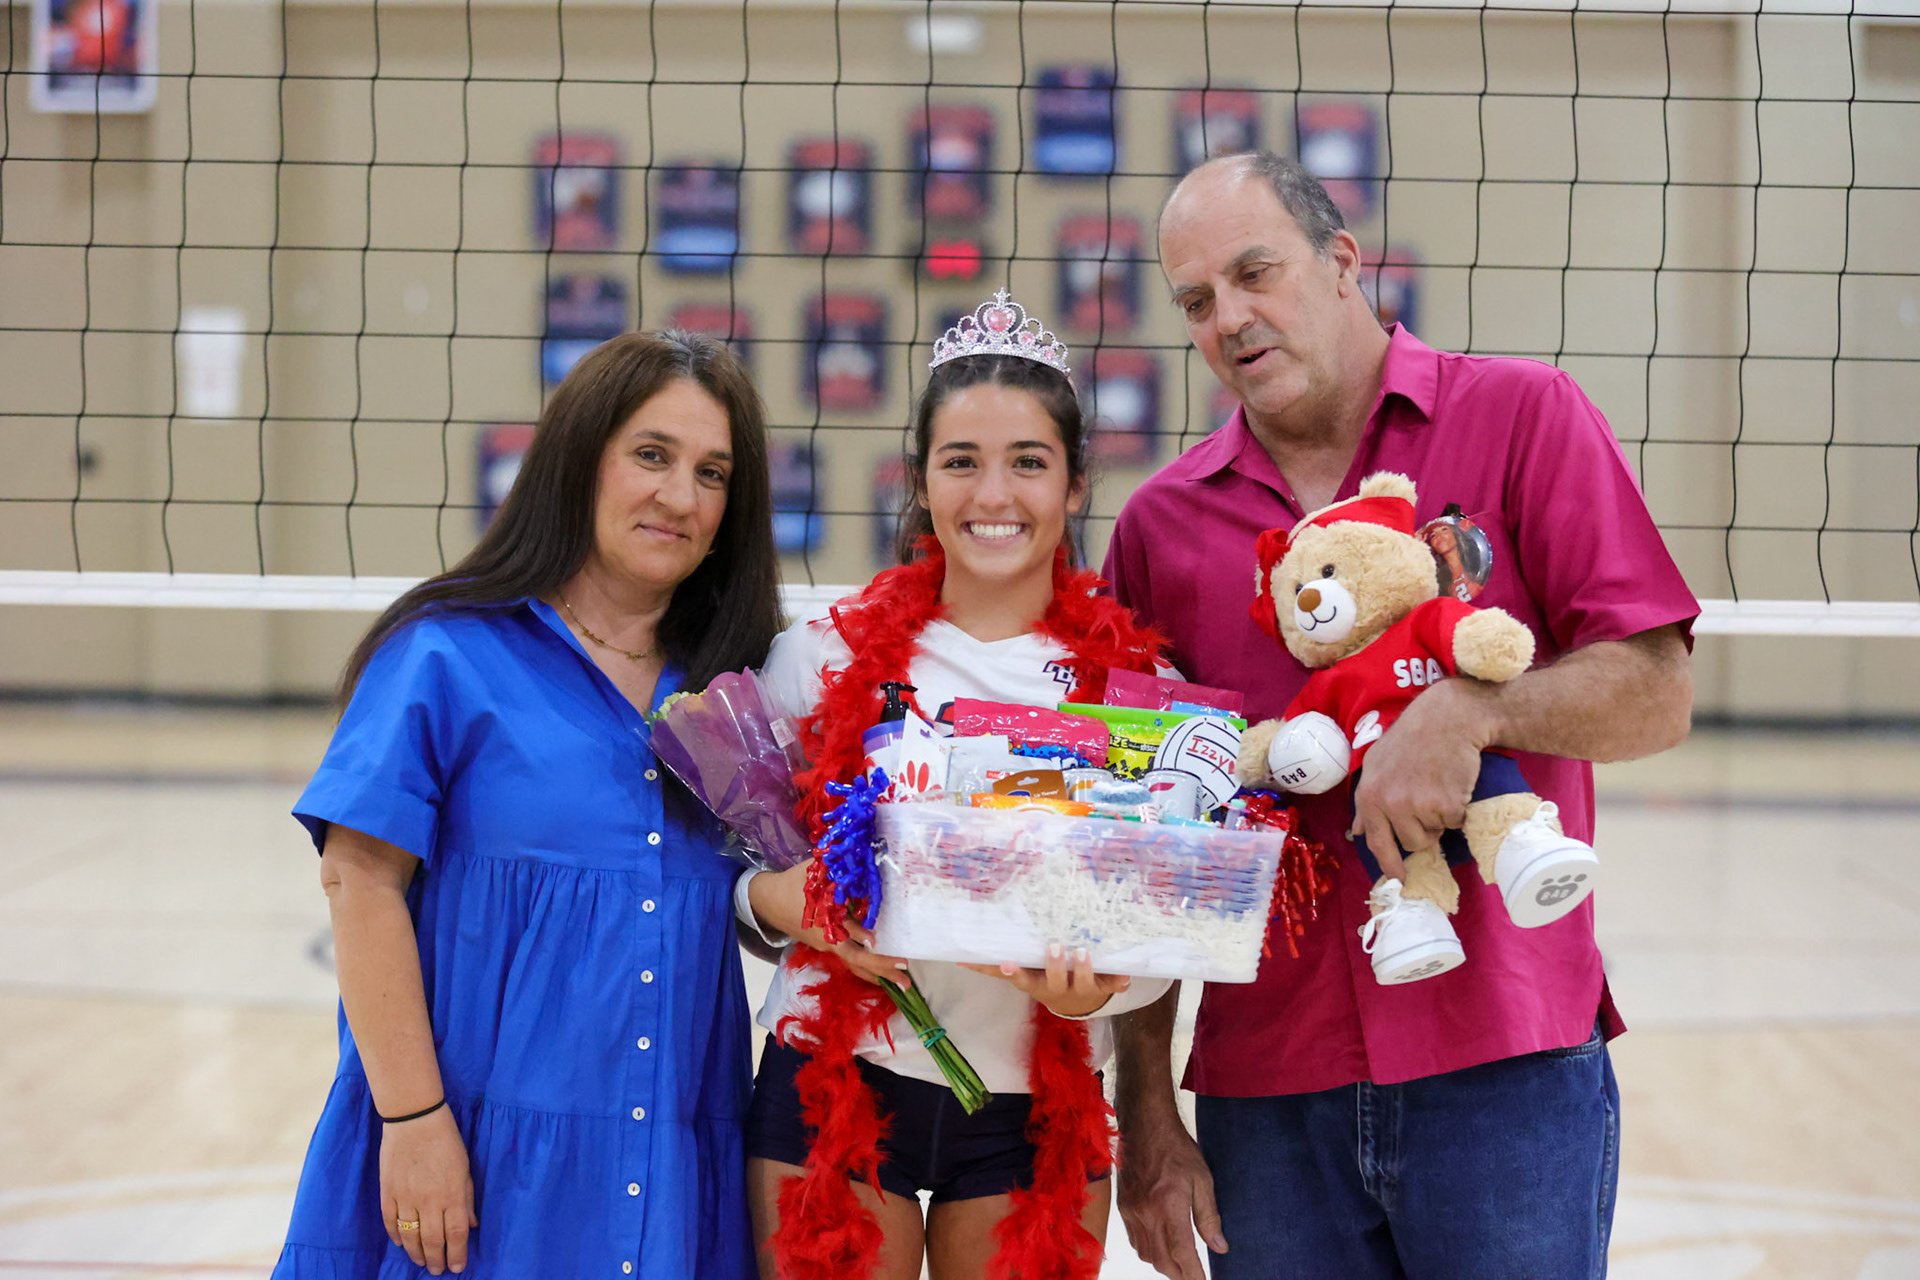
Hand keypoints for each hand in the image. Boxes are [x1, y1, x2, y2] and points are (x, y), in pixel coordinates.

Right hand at [379, 1104, 476, 1273]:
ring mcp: (406, 1198)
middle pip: (433, 1240)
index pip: (456, 1234)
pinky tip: (401, 1244)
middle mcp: (429, 1201)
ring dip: (416, 1253)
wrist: (415, 1119)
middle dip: (436, 1259)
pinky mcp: (388, 1192)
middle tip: (437, 1270)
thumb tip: (472, 1225)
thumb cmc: (446, 1140)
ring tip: (421, 1262)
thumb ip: (467, 1198)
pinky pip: (390, 1222)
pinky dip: (395, 1236)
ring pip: (410, 1236)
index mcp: (452, 1194)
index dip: (457, 1254)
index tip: (457, 1268)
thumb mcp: (465, 1167)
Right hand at [749, 862, 914, 988]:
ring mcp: (828, 946)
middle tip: (904, 980)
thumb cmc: (794, 885)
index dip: (863, 939)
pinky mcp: (826, 946)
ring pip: (855, 965)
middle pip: (857, 961)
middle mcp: (829, 941)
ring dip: (877, 974)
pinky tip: (881, 971)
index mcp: (826, 924)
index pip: (848, 936)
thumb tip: (868, 861)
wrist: (768, 900)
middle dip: (882, 969)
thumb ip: (840, 873)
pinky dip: (867, 966)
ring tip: (901, 983)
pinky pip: (850, 960)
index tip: (878, 942)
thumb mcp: (816, 875)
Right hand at [960, 943, 1131, 1017]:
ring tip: (1083, 952)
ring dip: (1084, 969)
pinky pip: (1113, 985)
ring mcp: (1081, 990)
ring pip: (1083, 983)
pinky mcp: (1102, 988)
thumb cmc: (1044, 981)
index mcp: (1037, 986)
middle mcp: (1058, 990)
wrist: (1077, 1004)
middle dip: (1053, 966)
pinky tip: (1126, 976)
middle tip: (1053, 947)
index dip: (1015, 973)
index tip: (1006, 963)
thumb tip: (958, 958)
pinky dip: (1119, 981)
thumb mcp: (1022, 977)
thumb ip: (993, 968)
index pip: (1022, 980)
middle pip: (1054, 981)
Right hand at [1116, 1091, 1226, 1278]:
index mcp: (1168, 1206)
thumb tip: (1219, 1247)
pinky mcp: (1122, 1206)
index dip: (1194, 1274)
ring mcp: (1131, 1211)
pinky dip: (1148, 1250)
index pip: (1182, 1253)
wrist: (1144, 1125)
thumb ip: (1209, 1216)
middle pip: (1161, 1261)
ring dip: (1163, 1264)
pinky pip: (1134, 1240)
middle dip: (1179, 1275)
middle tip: (1194, 1276)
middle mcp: (1146, 1213)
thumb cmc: (1176, 1148)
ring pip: (1146, 1254)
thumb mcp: (1202, 1179)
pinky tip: (1160, 1244)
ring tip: (1180, 1263)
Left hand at [1349, 680, 1491, 880]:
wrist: (1448, 718)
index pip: (1377, 843)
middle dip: (1423, 830)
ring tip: (1439, 788)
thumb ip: (1368, 799)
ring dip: (1441, 819)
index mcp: (1369, 796)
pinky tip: (1454, 784)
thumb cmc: (1411, 739)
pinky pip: (1456, 823)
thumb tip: (1359, 831)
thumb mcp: (1377, 764)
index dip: (1390, 865)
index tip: (1399, 881)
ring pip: (1435, 835)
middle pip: (1412, 843)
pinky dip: (1460, 810)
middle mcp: (1390, 804)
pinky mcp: (1446, 805)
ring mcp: (1418, 805)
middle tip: (1428, 801)